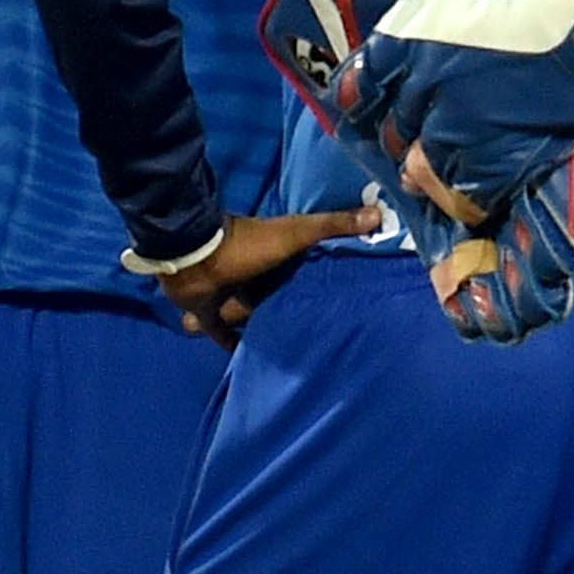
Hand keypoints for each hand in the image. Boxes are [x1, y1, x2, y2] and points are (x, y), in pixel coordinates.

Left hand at [146, 208, 364, 341]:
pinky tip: (249, 358)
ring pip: (248, 312)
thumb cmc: (247, 245)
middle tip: (315, 328)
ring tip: (288, 345)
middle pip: (273, 292)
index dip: (313, 277)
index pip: (297, 267)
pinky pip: (222, 332)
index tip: (338, 292)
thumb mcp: (296, 233)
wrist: (195, 258)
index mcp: (273, 255)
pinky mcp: (208, 312)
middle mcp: (252, 275)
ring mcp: (229, 293)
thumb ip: (332, 225)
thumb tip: (378, 215)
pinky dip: (231, 344)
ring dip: (261, 323)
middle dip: (287, 304)